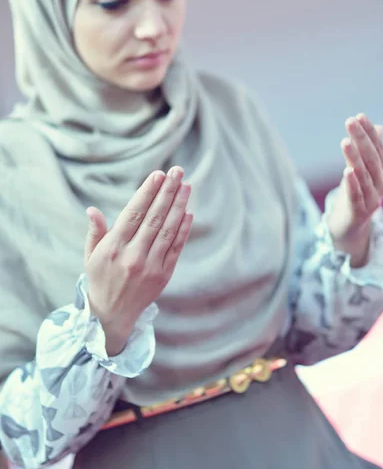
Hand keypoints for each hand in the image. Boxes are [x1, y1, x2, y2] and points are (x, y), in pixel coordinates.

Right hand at [84, 166, 192, 355]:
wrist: (113, 314)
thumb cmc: (100, 277)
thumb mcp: (90, 255)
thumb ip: (95, 232)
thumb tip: (92, 209)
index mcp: (112, 248)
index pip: (133, 214)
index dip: (147, 192)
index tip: (158, 175)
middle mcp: (132, 256)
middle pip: (153, 218)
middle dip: (167, 192)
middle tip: (177, 171)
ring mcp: (150, 266)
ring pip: (167, 230)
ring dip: (179, 206)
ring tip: (186, 186)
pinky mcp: (163, 275)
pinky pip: (175, 248)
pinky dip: (183, 230)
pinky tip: (189, 212)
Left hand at [328, 113, 382, 264]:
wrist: (351, 225)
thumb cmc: (356, 192)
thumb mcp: (362, 170)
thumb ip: (369, 150)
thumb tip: (377, 126)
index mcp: (382, 171)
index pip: (377, 148)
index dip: (369, 132)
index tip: (359, 116)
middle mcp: (380, 183)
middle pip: (371, 158)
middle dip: (361, 138)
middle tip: (350, 121)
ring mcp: (372, 198)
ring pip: (364, 175)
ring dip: (355, 157)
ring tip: (345, 141)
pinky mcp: (360, 211)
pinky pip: (357, 195)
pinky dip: (353, 183)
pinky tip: (346, 170)